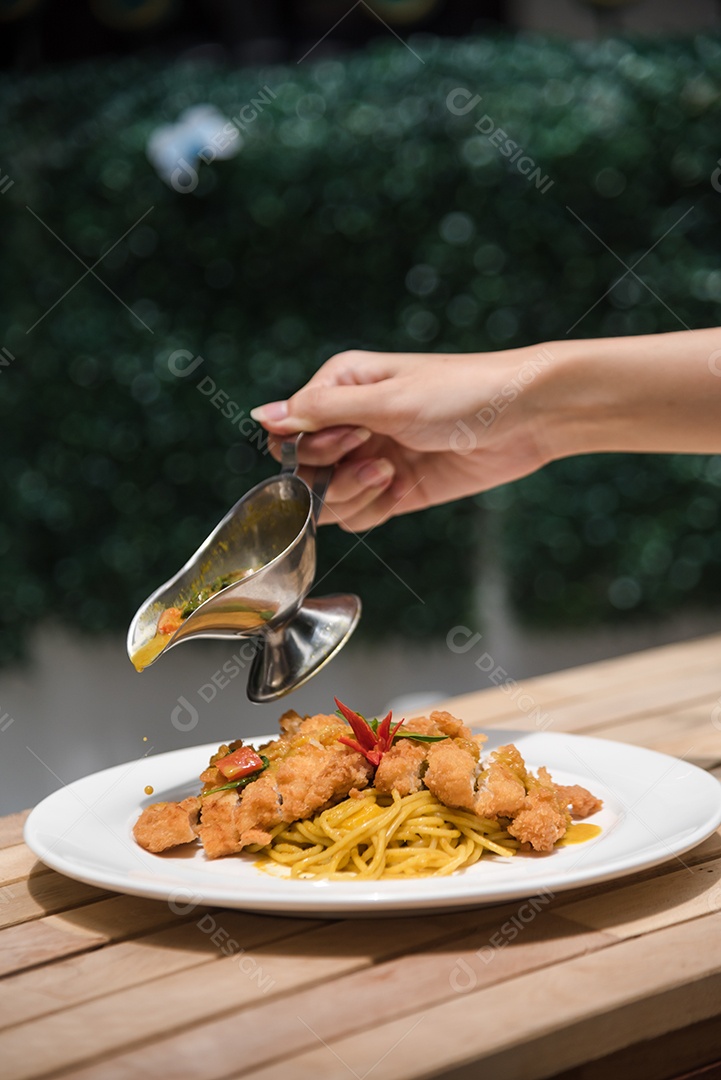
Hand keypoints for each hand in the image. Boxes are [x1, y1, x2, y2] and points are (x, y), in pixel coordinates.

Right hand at [250, 347, 556, 529]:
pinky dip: (373, 511)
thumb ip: (320, 412)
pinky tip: (401, 492)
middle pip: (303, 469)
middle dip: (331, 475)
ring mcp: (372, 457)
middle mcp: (351, 421)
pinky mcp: (397, 489)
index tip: (351, 439)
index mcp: (341, 386)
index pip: (287, 431)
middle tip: (375, 460)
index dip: (309, 447)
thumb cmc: (462, 393)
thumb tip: (261, 416)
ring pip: (328, 498)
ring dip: (353, 496)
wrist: (527, 418)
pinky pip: (360, 515)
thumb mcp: (388, 400)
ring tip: (391, 476)